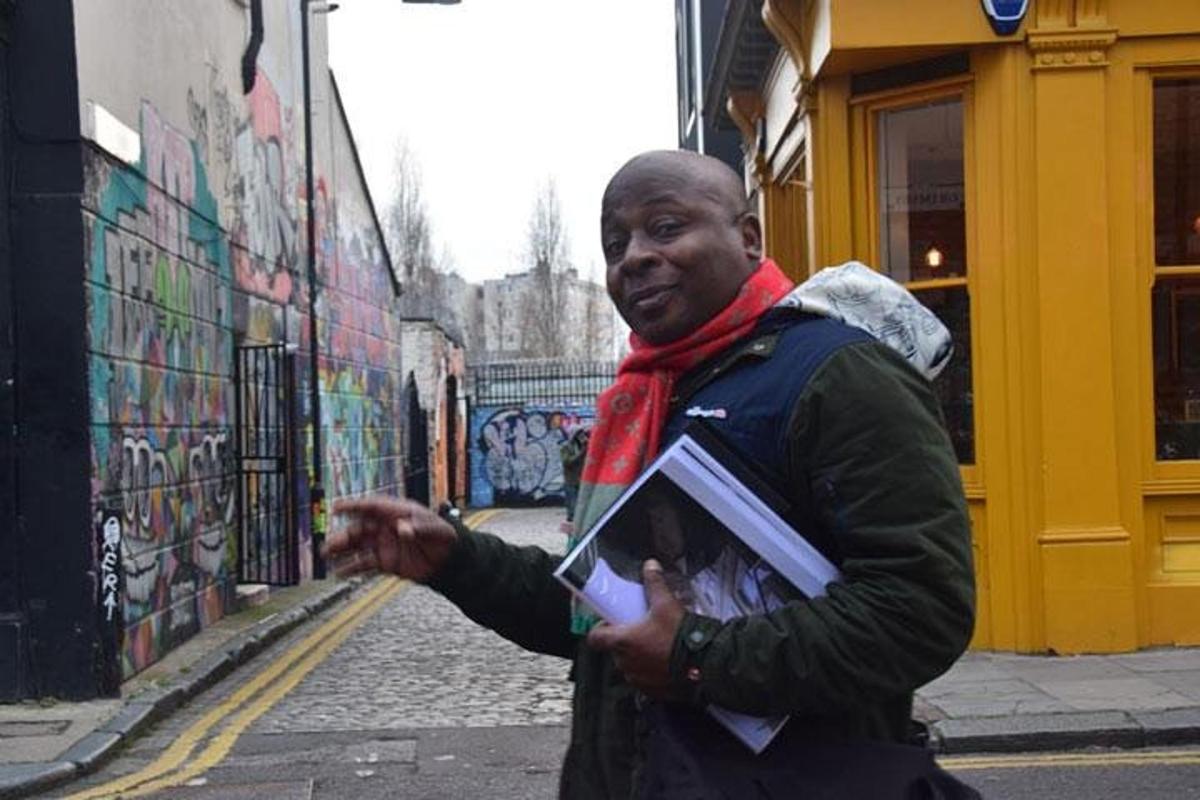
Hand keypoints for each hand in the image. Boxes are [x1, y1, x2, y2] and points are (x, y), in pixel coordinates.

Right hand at [323, 497, 456, 581]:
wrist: (449, 559)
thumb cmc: (443, 535)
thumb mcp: (434, 528)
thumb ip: (418, 528)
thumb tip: (402, 529)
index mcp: (397, 513)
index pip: (372, 506)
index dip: (354, 506)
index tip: (337, 507)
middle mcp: (386, 528)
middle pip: (359, 529)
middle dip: (343, 536)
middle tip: (329, 544)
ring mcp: (384, 545)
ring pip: (358, 547)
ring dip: (342, 551)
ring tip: (326, 556)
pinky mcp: (386, 562)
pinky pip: (365, 564)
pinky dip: (352, 568)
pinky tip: (339, 573)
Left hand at [585, 560, 685, 698]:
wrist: (705, 665)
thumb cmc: (681, 638)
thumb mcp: (666, 604)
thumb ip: (654, 584)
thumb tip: (650, 567)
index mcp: (622, 642)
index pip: (595, 637)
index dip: (600, 628)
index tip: (611, 622)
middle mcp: (626, 664)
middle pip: (615, 650)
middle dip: (626, 640)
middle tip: (642, 629)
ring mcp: (639, 680)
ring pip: (631, 665)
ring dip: (639, 656)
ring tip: (658, 645)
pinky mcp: (653, 691)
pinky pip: (646, 679)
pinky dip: (652, 671)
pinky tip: (668, 661)